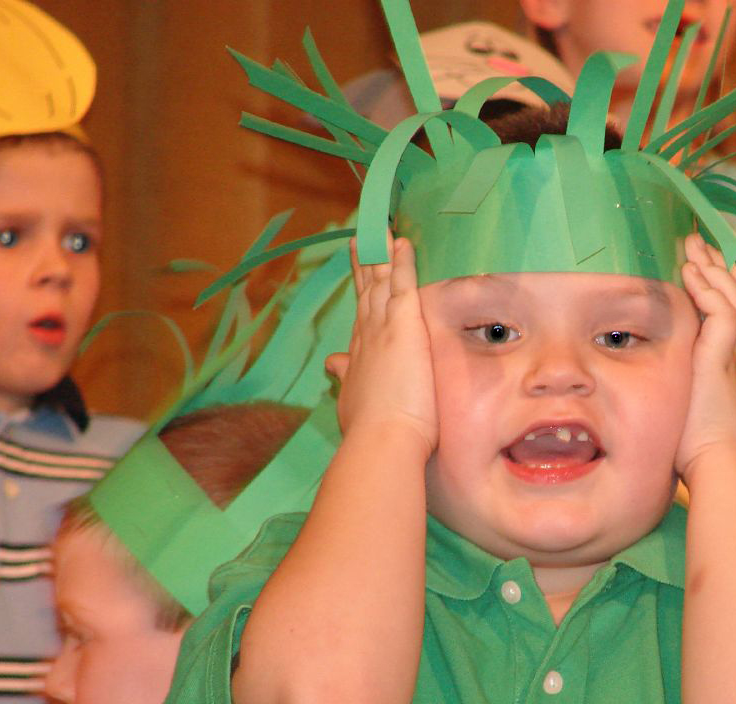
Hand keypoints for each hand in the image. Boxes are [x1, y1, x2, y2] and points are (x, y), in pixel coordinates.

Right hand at [325, 234, 437, 455]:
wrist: (381, 441)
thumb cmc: (373, 432)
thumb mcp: (354, 401)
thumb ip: (347, 379)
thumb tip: (333, 365)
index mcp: (359, 356)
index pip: (361, 317)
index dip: (361, 294)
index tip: (359, 275)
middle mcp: (366, 337)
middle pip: (366, 293)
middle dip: (366, 265)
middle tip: (363, 240)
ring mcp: (382, 329)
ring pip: (381, 282)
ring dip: (382, 254)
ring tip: (382, 230)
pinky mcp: (403, 325)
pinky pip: (403, 284)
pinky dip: (402, 261)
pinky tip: (402, 242)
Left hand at [675, 234, 735, 477]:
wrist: (716, 467)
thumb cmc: (693, 452)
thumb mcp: (676, 410)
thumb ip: (666, 393)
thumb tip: (633, 395)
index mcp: (719, 365)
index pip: (726, 313)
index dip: (716, 286)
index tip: (696, 264)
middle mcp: (728, 356)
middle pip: (734, 296)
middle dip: (716, 266)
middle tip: (695, 240)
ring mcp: (727, 356)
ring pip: (733, 297)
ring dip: (711, 269)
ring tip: (692, 247)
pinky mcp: (720, 360)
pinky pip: (723, 312)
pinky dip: (709, 290)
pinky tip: (691, 274)